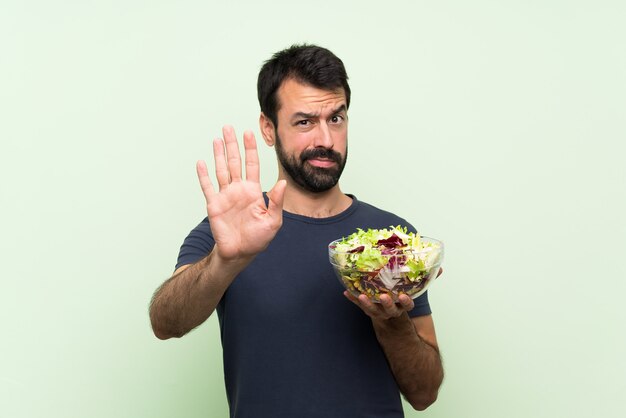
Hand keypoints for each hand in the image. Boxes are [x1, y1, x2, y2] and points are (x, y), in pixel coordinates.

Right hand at [196, 125, 285, 260]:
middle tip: (228, 127)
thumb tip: (282, 183)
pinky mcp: (214, 204)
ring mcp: (225, 196)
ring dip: (219, 154)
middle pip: (235, 162)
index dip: (250, 148)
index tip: (249, 132)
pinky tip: (201, 162)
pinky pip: (208, 186)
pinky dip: (203, 175)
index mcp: (254, 191)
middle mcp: (239, 189)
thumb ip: (277, 201)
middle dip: (232, 144)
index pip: (252, 164)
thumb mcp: (273, 221)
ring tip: (217, 139)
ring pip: (221, 169)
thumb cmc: (258, 238)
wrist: (240, 252)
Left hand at [343, 267, 442, 320]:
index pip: (407, 304)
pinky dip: (353, 299)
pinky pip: (359, 305)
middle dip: (387, 303)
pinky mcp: (368, 309)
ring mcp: (379, 311)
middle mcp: (392, 310)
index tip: (403, 296)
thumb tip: (440, 268)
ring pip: (373, 310)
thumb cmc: (402, 297)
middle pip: (390, 309)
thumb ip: (425, 280)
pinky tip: (346, 292)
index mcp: (403, 304)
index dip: (406, 302)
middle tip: (383, 296)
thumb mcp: (414, 290)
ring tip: (361, 296)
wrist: (391, 318)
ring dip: (366, 303)